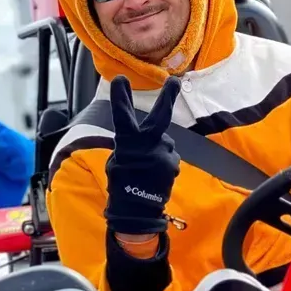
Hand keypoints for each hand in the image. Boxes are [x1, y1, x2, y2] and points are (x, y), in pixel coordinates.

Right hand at [104, 76, 180, 236]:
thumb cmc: (121, 185)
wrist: (137, 210)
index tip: (120, 79)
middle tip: (174, 82)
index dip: (120, 97)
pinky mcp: (174, 165)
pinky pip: (169, 157)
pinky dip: (163, 162)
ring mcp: (164, 154)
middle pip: (160, 116)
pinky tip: (155, 175)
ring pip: (164, 143)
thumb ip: (130, 145)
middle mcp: (148, 145)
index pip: (122, 116)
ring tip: (147, 168)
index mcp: (127, 143)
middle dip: (167, 97)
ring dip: (158, 151)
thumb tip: (140, 136)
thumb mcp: (116, 161)